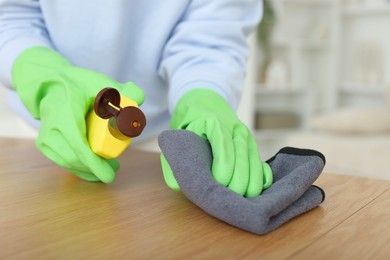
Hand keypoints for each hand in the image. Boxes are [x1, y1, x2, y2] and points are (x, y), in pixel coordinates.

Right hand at [12, 47, 143, 181]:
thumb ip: (122, 90)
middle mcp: (51, 127)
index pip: (78, 145)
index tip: (109, 176)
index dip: (94, 164)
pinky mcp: (44, 144)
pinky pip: (63, 162)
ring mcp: (45, 137)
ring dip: (89, 170)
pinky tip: (93, 171)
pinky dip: (79, 168)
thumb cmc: (77, 83)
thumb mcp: (99, 82)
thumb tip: (139, 98)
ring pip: (68, 163)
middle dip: (96, 169)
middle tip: (115, 168)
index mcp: (65, 113)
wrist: (50, 85)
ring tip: (109, 168)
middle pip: (74, 158)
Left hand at [160, 88, 271, 196]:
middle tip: (226, 197)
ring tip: (239, 199)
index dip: (223, 172)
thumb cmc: (189, 124)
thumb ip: (172, 160)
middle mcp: (235, 129)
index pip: (224, 150)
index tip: (216, 184)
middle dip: (237, 182)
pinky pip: (262, 165)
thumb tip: (178, 186)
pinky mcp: (252, 146)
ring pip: (254, 164)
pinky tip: (254, 191)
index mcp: (215, 124)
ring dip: (249, 185)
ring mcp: (247, 138)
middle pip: (242, 159)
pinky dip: (261, 179)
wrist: (205, 103)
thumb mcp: (177, 136)